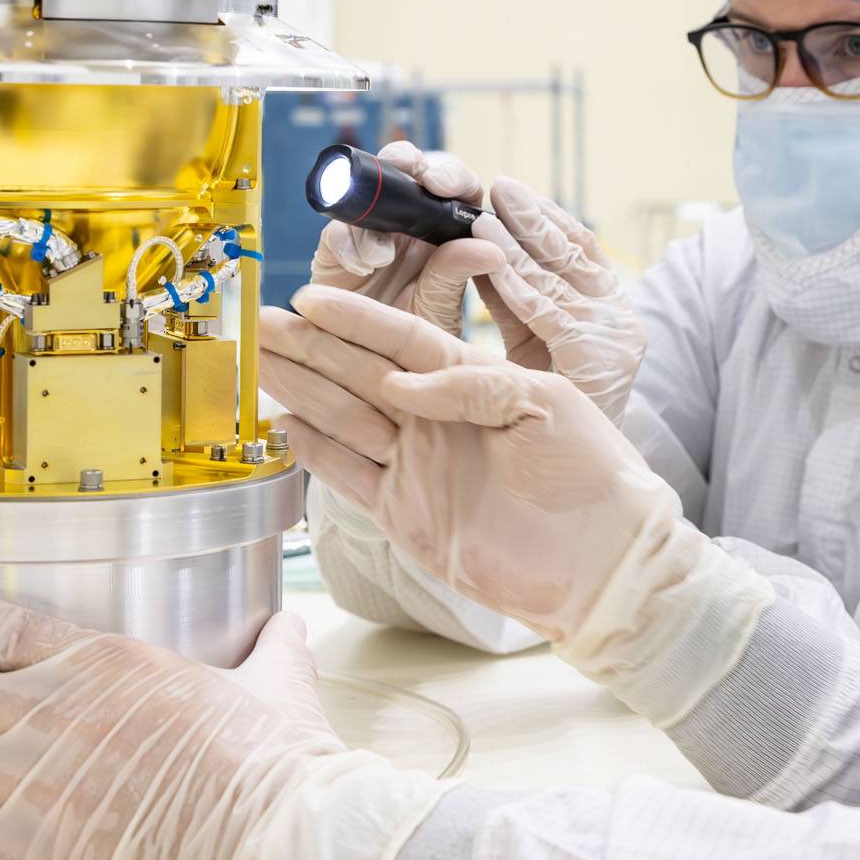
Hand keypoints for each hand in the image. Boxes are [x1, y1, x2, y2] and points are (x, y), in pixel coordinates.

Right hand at [261, 286, 770, 721]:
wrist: (604, 561)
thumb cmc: (593, 474)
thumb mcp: (544, 404)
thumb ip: (473, 385)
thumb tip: (401, 382)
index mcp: (473, 380)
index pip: (401, 338)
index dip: (356, 318)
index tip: (313, 297)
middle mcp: (437, 418)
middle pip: (359, 372)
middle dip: (310, 345)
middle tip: (260, 320)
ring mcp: (419, 466)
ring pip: (343, 418)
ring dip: (300, 389)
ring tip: (256, 362)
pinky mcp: (406, 514)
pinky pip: (349, 476)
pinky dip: (315, 453)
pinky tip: (283, 425)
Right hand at [311, 140, 504, 337]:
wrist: (367, 370)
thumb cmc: (411, 340)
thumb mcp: (439, 307)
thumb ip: (456, 273)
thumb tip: (491, 248)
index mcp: (443, 231)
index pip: (454, 187)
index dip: (451, 177)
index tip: (445, 186)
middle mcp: (406, 224)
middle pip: (410, 173)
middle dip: (411, 164)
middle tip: (418, 180)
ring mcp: (368, 233)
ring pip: (368, 191)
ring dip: (375, 211)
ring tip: (382, 255)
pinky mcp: (334, 251)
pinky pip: (336, 232)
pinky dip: (348, 244)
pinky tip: (361, 267)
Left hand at [475, 175, 645, 422]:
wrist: (586, 490)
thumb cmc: (549, 420)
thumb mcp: (530, 345)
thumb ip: (515, 301)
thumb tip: (478, 252)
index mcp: (607, 308)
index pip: (578, 246)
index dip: (543, 216)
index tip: (507, 191)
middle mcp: (618, 315)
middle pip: (573, 249)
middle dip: (533, 216)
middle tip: (497, 186)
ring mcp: (614, 334)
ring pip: (560, 275)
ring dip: (520, 241)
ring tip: (484, 214)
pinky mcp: (598, 356)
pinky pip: (550, 312)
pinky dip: (518, 284)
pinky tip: (490, 262)